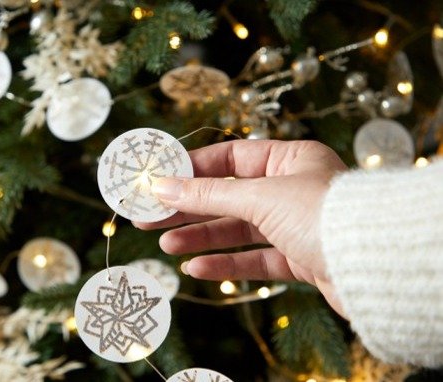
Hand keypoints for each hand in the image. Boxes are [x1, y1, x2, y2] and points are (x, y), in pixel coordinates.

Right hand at [134, 140, 347, 315]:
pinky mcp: (300, 259)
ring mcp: (296, 226)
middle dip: (188, 208)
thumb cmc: (323, 214)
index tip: (159, 180)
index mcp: (290, 159)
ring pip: (238, 230)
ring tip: (165, 244)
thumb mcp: (259, 197)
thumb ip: (209, 195)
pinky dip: (226, 263)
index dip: (192, 169)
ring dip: (201, 238)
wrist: (375, 266)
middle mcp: (292, 190)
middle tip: (149, 217)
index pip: (230, 158)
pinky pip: (255, 259)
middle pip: (228, 197)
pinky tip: (196, 269)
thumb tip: (162, 187)